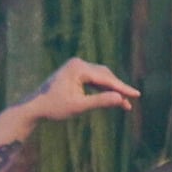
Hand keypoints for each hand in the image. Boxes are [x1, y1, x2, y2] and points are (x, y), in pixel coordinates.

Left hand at [16, 58, 139, 125]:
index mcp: (78, 68)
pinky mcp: (75, 72)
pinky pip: (93, 79)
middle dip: (118, 89)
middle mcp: (78, 63)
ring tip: (124, 104)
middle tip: (131, 103)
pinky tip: (112, 98)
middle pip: (105, 75)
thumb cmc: (54, 108)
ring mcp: (76, 66)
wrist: (35, 107)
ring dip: (111, 89)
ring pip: (101, 77)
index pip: (106, 78)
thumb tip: (121, 99)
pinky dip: (102, 88)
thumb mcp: (79, 107)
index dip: (122, 88)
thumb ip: (101, 102)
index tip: (137, 95)